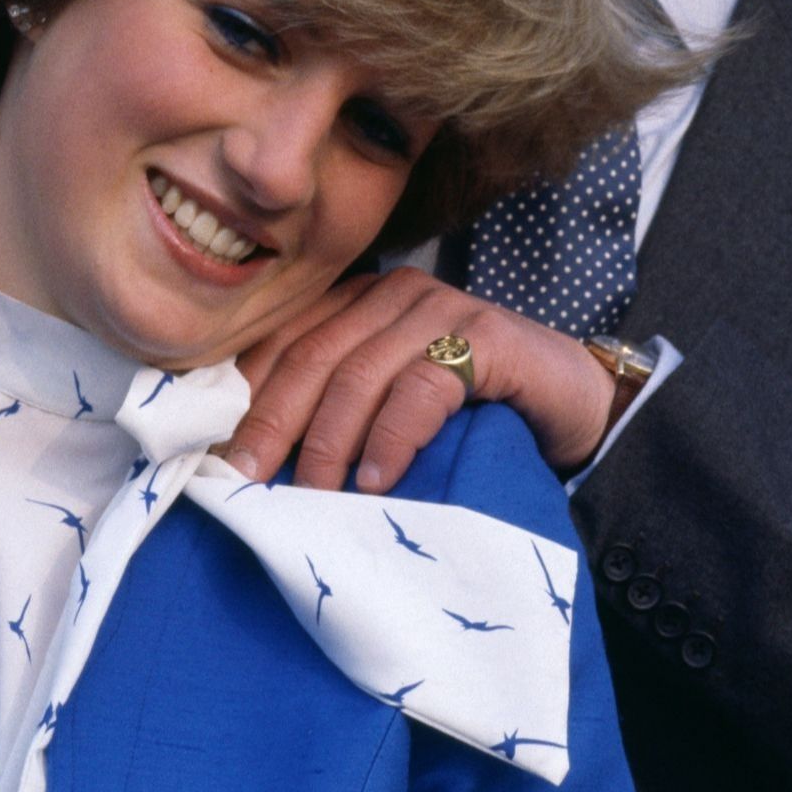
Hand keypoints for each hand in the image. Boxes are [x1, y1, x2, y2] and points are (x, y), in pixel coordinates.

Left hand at [223, 268, 614, 491]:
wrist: (576, 403)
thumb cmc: (473, 414)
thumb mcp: (391, 408)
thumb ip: (337, 414)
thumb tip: (256, 466)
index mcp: (359, 303)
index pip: (284, 341)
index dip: (245, 397)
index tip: (215, 455)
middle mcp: (394, 294)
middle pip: (311, 357)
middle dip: (271, 423)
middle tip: (245, 481)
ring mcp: (441, 309)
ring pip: (359, 374)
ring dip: (327, 443)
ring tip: (310, 497)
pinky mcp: (486, 337)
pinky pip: (421, 388)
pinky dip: (392, 439)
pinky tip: (377, 481)